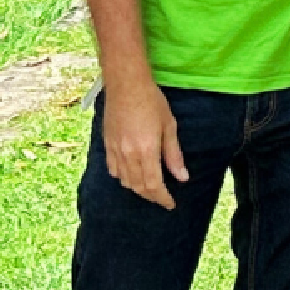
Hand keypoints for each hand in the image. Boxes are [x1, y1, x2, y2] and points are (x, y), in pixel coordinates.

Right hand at [103, 77, 189, 207]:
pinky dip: (123, 178)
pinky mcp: (107, 145)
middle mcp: (129, 154)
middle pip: (139, 186)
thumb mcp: (169, 126)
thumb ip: (174, 154)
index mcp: (146, 150)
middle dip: (152, 196)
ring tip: (150, 190)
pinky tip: (131, 176)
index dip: (162, 198)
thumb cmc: (152, 101)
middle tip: (162, 199)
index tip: (171, 204)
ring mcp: (115, 151)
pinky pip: (113, 170)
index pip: (154, 185)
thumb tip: (182, 177)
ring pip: (125, 181)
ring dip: (138, 189)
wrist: (126, 85)